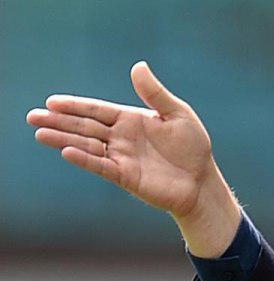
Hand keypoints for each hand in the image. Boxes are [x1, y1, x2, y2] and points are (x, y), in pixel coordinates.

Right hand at [26, 61, 240, 255]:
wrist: (201, 181)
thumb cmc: (192, 147)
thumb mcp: (178, 114)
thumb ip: (155, 94)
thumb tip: (138, 66)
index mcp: (130, 119)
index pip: (97, 110)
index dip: (75, 105)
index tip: (52, 101)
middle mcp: (121, 137)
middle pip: (85, 126)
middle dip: (60, 121)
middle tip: (32, 116)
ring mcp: (121, 157)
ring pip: (88, 145)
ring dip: (64, 139)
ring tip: (40, 133)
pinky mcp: (125, 176)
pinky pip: (101, 166)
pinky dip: (85, 159)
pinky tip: (67, 152)